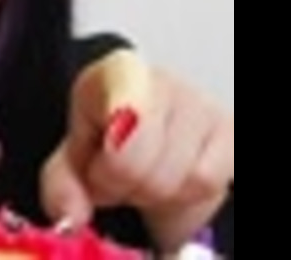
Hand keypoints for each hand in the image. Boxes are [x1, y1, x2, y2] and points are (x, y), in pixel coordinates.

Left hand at [39, 49, 233, 251]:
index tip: (102, 163)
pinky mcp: (229, 131)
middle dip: (122, 183)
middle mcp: (162, 80)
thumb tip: (70, 216)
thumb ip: (61, 186)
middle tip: (114, 177)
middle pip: (143, 161)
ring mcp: (201, 104)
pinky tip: (170, 179)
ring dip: (154, 193)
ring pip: (179, 175)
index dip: (112, 157)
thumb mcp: (70, 160)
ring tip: (142, 176)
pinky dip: (184, 194)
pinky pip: (206, 181)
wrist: (144, 136)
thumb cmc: (106, 139)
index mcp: (116, 73)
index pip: (124, 112)